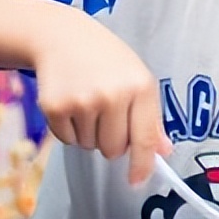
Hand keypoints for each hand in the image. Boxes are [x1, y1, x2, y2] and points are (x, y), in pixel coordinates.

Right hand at [31, 7, 171, 185]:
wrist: (63, 37)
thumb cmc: (107, 60)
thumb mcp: (137, 79)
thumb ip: (151, 118)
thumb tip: (163, 151)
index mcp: (140, 87)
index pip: (144, 138)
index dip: (142, 164)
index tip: (137, 181)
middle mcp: (113, 95)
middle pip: (114, 149)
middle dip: (111, 141)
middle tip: (108, 114)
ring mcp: (82, 101)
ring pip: (90, 147)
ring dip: (90, 133)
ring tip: (88, 101)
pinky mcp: (55, 107)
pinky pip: (67, 140)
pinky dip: (70, 129)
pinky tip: (72, 102)